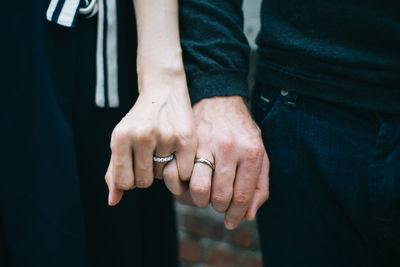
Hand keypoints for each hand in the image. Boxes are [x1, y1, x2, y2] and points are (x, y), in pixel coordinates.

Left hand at [105, 70, 195, 204]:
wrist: (163, 90)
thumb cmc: (140, 120)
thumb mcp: (122, 140)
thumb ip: (115, 171)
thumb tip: (112, 201)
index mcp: (121, 137)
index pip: (124, 182)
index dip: (130, 181)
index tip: (135, 169)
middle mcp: (142, 135)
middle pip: (144, 182)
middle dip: (147, 174)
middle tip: (151, 156)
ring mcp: (165, 136)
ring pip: (163, 177)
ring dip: (164, 169)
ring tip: (164, 148)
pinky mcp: (186, 139)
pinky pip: (183, 173)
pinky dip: (181, 169)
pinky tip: (178, 153)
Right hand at [180, 96, 268, 228]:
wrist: (220, 100)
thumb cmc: (241, 131)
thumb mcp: (260, 153)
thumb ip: (259, 185)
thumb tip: (247, 215)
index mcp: (250, 152)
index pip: (241, 195)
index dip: (235, 215)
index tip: (230, 222)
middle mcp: (228, 147)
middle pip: (219, 196)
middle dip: (217, 206)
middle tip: (217, 202)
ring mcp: (205, 143)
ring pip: (198, 188)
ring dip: (199, 199)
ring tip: (203, 193)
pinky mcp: (186, 142)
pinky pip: (177, 173)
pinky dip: (179, 185)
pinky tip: (186, 183)